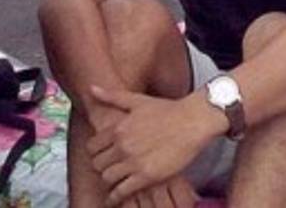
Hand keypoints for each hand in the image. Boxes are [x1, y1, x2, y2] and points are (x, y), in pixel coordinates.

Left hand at [87, 87, 222, 206]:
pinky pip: (121, 192)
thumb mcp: (138, 100)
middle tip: (110, 168)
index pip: (92, 147)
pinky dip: (116, 196)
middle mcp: (122, 145)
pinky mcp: (146, 176)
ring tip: (115, 181)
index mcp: (118, 128)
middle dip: (102, 167)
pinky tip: (117, 196)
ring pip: (107, 178)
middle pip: (97, 164)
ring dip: (110, 181)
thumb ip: (112, 96)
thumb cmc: (169, 110)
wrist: (193, 121)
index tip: (102, 155)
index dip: (96, 153)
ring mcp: (134, 162)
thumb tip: (92, 88)